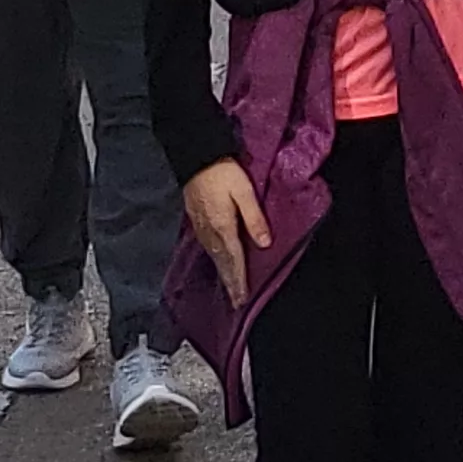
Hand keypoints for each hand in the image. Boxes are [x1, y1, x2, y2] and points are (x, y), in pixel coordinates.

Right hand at [181, 160, 271, 302]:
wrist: (197, 158)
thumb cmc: (223, 172)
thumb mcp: (245, 192)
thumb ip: (254, 218)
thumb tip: (264, 243)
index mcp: (224, 227)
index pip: (234, 260)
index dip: (240, 280)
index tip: (243, 299)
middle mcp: (210, 232)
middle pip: (223, 263)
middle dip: (230, 283)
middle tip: (236, 303)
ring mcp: (202, 227)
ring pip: (214, 257)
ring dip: (223, 274)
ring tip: (230, 289)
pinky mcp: (198, 221)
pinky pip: (208, 248)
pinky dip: (215, 261)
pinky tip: (218, 262)